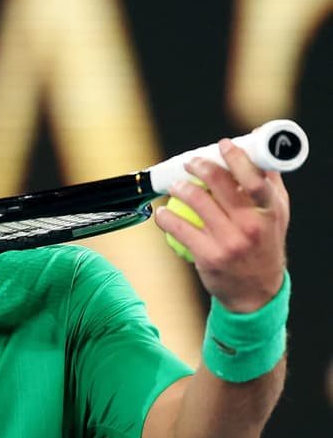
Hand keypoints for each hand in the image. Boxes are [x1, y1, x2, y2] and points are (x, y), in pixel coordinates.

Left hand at [155, 139, 289, 311]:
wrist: (256, 291)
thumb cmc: (264, 244)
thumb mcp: (276, 217)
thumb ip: (268, 186)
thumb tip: (256, 151)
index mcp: (271, 211)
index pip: (254, 178)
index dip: (236, 158)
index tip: (222, 145)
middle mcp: (252, 225)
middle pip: (220, 184)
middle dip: (199, 167)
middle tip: (190, 164)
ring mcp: (230, 241)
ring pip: (195, 201)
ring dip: (179, 188)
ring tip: (175, 186)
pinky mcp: (209, 256)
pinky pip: (178, 228)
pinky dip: (165, 217)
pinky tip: (162, 213)